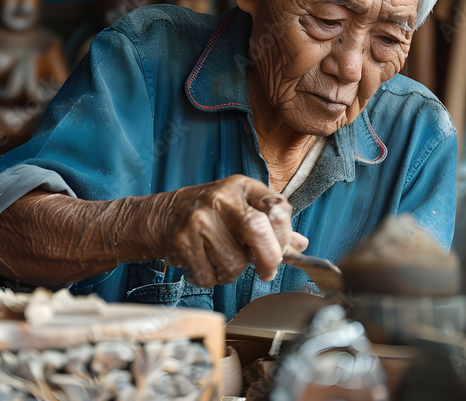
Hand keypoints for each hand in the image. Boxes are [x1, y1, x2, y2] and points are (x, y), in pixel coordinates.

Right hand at [156, 175, 307, 287]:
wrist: (164, 217)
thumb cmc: (212, 214)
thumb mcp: (242, 209)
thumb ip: (272, 227)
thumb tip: (301, 245)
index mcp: (242, 187)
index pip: (277, 207)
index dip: (284, 234)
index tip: (281, 249)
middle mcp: (221, 199)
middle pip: (258, 231)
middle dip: (269, 259)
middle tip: (267, 271)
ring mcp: (200, 220)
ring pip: (235, 262)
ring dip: (234, 272)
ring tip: (223, 261)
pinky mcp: (183, 242)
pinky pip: (211, 275)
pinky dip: (212, 279)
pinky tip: (206, 266)